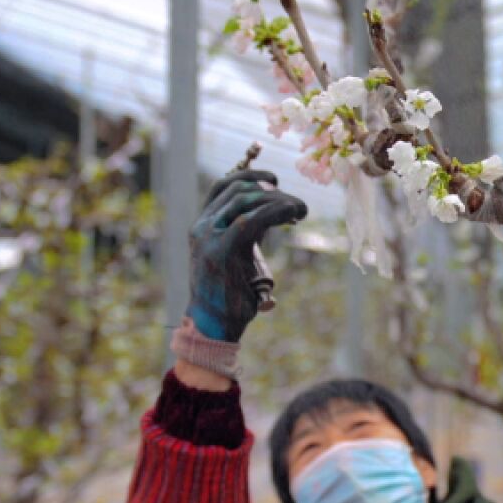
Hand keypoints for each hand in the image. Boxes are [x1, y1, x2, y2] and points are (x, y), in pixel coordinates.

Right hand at [184, 170, 306, 341]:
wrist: (212, 325)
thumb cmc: (229, 294)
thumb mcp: (237, 256)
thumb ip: (248, 233)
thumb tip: (273, 214)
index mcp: (203, 225)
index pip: (224, 186)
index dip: (251, 177)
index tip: (275, 181)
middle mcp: (202, 226)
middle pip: (238, 190)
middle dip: (271, 191)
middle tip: (296, 204)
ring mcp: (209, 237)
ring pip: (246, 201)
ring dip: (278, 200)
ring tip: (300, 210)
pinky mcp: (221, 251)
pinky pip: (251, 220)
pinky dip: (275, 211)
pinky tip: (292, 212)